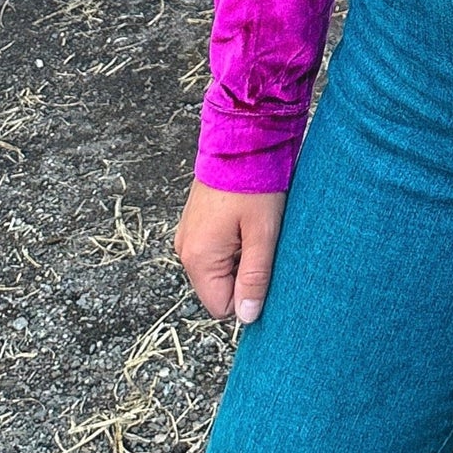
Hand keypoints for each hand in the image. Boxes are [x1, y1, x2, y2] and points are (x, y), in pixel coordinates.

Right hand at [174, 179, 284, 323]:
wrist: (241, 135)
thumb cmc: (255, 182)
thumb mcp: (263, 233)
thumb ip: (255, 277)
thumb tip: (248, 317)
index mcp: (198, 257)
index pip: (222, 307)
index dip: (248, 294)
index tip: (267, 267)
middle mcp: (185, 248)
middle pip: (219, 286)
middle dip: (244, 273)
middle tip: (264, 242)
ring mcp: (188, 232)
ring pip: (219, 266)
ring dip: (241, 254)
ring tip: (257, 226)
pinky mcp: (196, 219)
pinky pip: (215, 246)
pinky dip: (234, 239)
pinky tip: (247, 217)